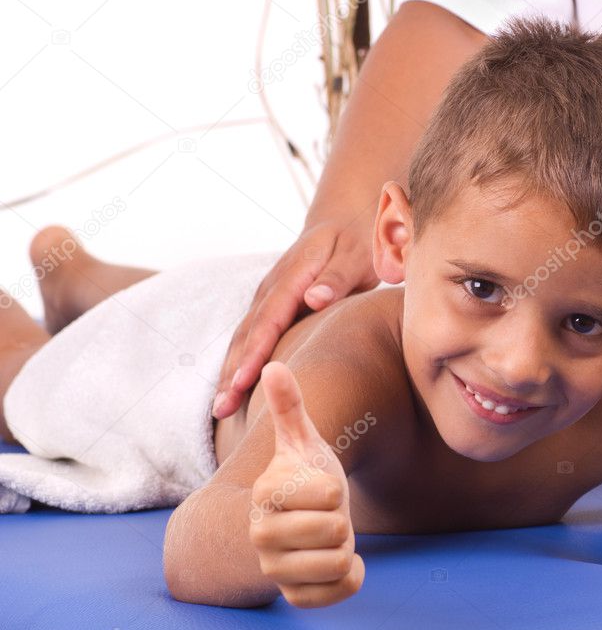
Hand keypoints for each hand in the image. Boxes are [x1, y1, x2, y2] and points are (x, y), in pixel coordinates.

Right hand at [213, 222, 378, 418]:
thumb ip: (336, 279)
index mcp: (292, 276)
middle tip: (221, 409)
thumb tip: (313, 299)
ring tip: (220, 409)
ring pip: (243, 339)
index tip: (241, 381)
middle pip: (247, 334)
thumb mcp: (354, 256)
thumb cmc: (354, 242)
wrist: (341, 220)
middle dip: (231, 373)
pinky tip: (233, 390)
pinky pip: (250, 337)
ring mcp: (267, 297)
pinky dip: (238, 363)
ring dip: (229, 373)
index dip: (254, 352)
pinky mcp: (270, 306)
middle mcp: (272, 287)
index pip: (269, 319)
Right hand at [248, 362, 364, 607]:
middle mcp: (261, 532)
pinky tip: (339, 562)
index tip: (320, 487)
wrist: (288, 525)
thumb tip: (272, 366)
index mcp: (266, 491)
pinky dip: (350, 579)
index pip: (329, 492)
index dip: (335, 488)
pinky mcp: (292, 595)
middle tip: (327, 515)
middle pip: (336, 530)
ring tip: (328, 537)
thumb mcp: (300, 441)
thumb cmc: (301, 477)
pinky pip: (337, 592)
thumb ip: (289, 406)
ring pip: (338, 563)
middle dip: (343, 520)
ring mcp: (274, 567)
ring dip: (346, 549)